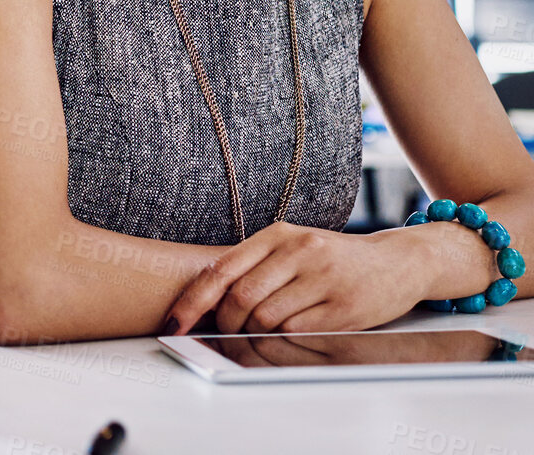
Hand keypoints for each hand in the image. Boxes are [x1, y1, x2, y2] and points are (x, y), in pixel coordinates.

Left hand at [165, 222, 416, 336]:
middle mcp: (298, 250)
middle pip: (240, 298)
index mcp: (276, 234)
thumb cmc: (332, 260)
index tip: (174, 324)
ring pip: (266, 317)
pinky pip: (296, 330)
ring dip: (256, 332)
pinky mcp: (345, 305)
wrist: (397, 262)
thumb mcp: (290, 249)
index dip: (192, 301)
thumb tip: (204, 301)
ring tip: (265, 329)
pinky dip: (285, 337)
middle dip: (225, 324)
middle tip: (226, 334)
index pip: (220, 270)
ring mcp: (323, 277)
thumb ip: (253, 267)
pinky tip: (294, 329)